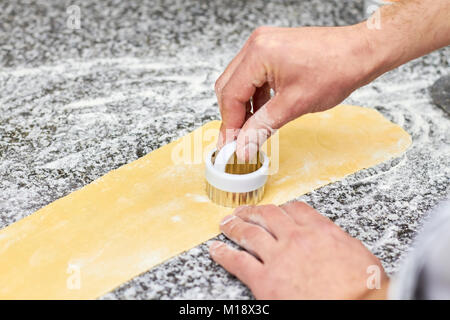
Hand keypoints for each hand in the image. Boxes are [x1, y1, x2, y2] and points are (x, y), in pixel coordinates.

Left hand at [209, 202, 388, 298]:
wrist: (357, 306)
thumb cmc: (363, 288)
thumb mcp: (357, 255)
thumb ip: (337, 242)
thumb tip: (330, 242)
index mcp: (320, 230)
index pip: (295, 210)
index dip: (282, 209)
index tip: (276, 210)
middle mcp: (296, 238)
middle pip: (268, 216)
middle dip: (252, 211)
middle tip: (242, 211)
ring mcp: (278, 257)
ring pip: (249, 233)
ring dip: (235, 226)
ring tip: (226, 223)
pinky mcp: (265, 280)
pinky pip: (238, 262)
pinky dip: (224, 254)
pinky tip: (216, 250)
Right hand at [215, 25, 378, 160]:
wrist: (361, 51)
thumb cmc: (337, 69)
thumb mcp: (295, 104)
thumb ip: (263, 126)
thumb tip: (244, 146)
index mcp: (258, 54)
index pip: (230, 95)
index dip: (229, 124)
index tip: (230, 145)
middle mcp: (256, 45)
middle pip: (228, 87)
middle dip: (233, 115)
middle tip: (239, 140)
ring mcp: (264, 45)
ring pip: (239, 82)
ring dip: (244, 107)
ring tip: (253, 129)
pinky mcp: (272, 49)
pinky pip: (253, 76)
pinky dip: (255, 96)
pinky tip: (263, 112)